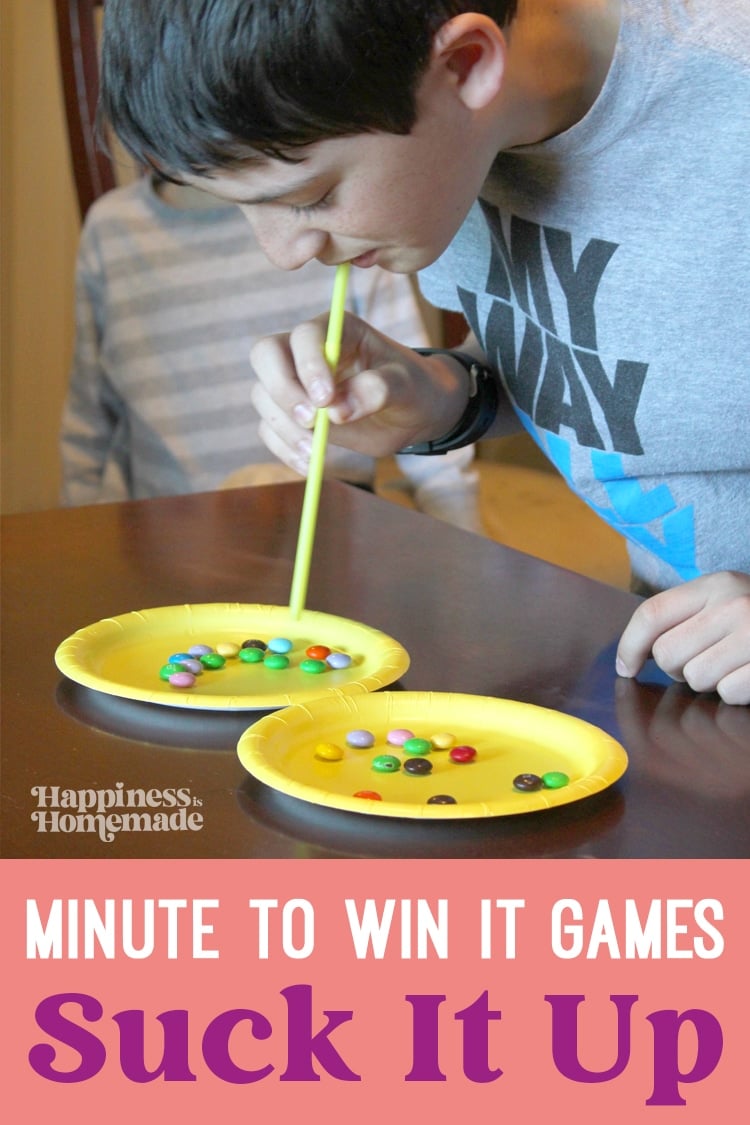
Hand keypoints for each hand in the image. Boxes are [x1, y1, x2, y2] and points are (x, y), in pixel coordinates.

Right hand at [249, 313, 468, 471]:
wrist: (413, 414)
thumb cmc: (412, 388)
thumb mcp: (406, 386)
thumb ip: (377, 390)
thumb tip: (337, 411)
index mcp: (336, 330)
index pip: (303, 336)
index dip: (308, 366)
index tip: (326, 400)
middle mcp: (307, 351)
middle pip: (266, 356)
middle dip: (282, 391)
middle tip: (311, 422)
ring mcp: (296, 382)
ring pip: (263, 395)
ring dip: (284, 427)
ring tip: (316, 452)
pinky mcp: (293, 414)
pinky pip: (270, 428)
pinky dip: (283, 448)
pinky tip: (309, 464)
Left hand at [616, 571, 749, 704]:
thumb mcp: (724, 600)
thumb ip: (683, 616)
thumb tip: (631, 655)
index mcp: (717, 584)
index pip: (652, 614)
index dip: (630, 644)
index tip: (627, 667)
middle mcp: (735, 605)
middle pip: (667, 653)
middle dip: (677, 667)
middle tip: (703, 659)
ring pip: (695, 677)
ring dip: (708, 680)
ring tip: (731, 665)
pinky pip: (727, 694)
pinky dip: (735, 693)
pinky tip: (749, 675)